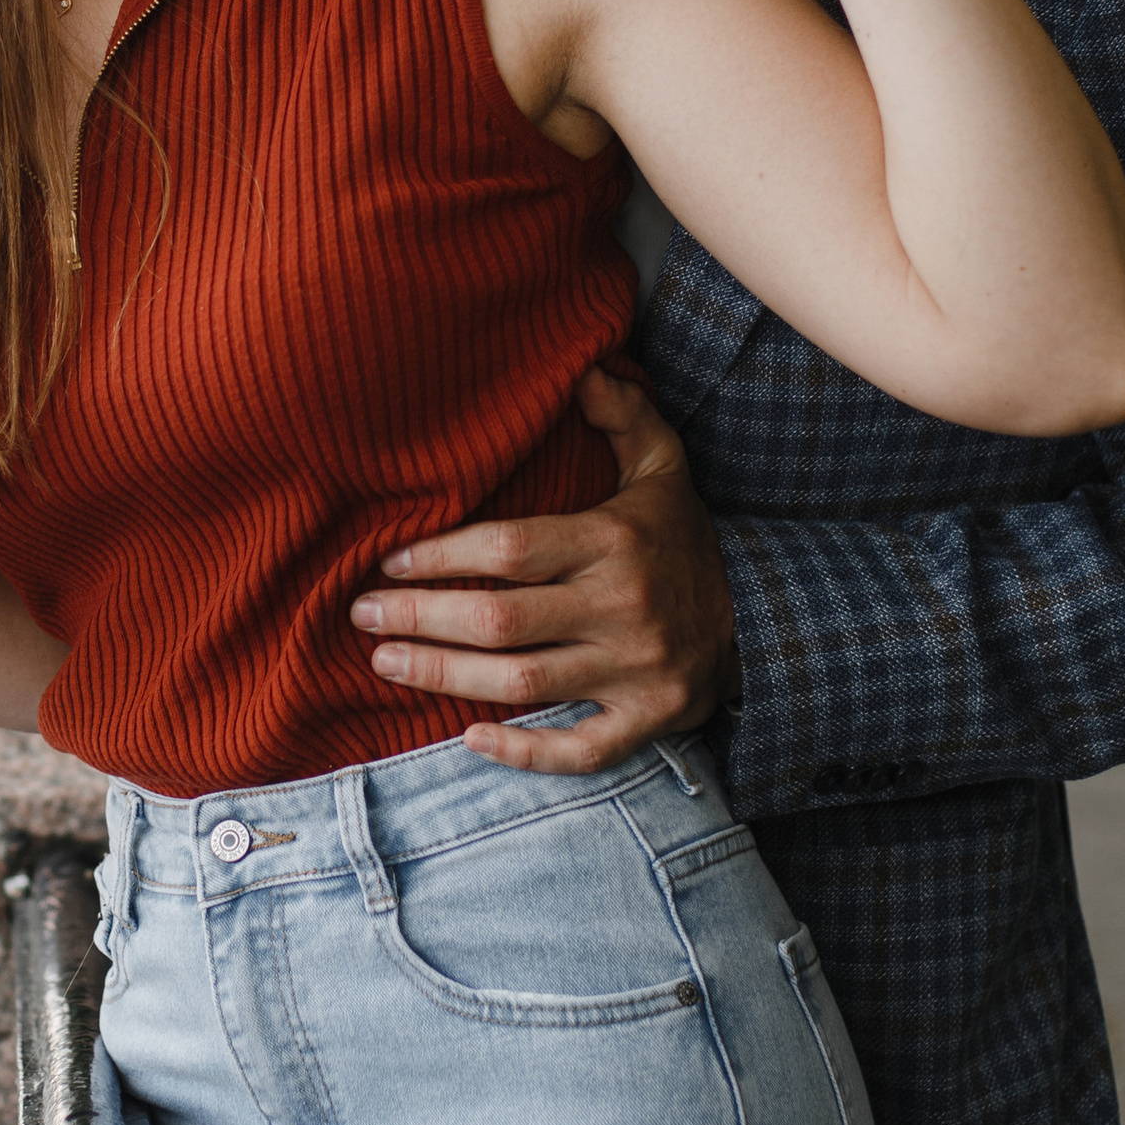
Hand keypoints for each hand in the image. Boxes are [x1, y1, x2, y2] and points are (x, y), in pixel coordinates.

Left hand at [347, 370, 737, 774]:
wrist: (763, 618)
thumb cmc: (684, 541)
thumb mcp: (664, 467)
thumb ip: (623, 415)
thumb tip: (583, 371)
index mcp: (614, 541)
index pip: (509, 549)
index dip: (441, 557)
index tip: (389, 564)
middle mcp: (623, 606)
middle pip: (501, 621)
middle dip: (421, 619)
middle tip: (361, 616)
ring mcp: (636, 670)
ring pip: (523, 684)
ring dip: (444, 677)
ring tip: (386, 662)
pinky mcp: (649, 719)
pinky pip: (580, 749)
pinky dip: (524, 752)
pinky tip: (469, 738)